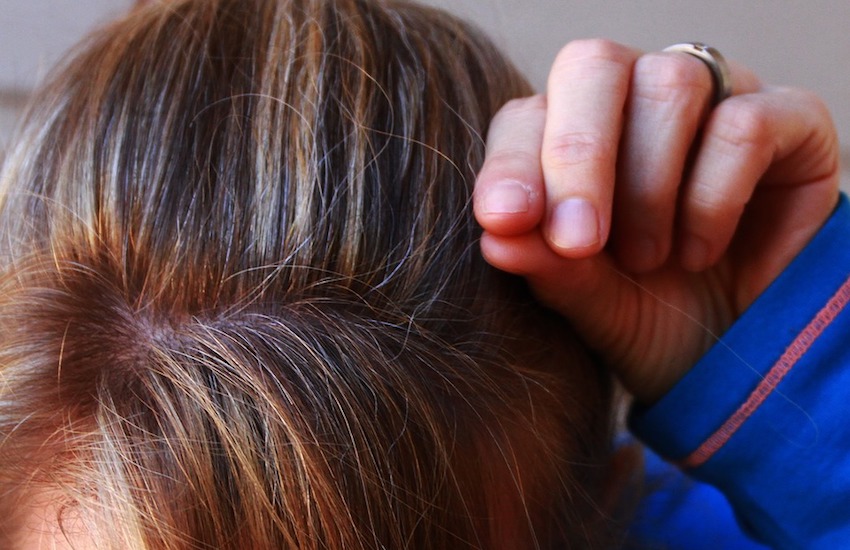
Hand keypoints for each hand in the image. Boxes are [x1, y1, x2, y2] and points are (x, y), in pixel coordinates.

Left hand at [474, 40, 839, 402]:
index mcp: (572, 134)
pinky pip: (743, 125)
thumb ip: (547, 267)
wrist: (738, 352)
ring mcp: (715, 100)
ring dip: (648, 188)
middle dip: (578, 155)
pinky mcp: (789, 120)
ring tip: (647, 259)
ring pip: (669, 85)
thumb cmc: (649, 315)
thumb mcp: (591, 302)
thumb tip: (496, 238)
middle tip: (578, 241)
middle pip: (595, 66)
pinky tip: (700, 251)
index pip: (529, 115)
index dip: (512, 162)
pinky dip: (713, 199)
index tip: (505, 220)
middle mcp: (638, 100)